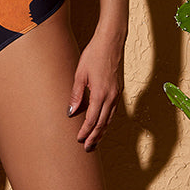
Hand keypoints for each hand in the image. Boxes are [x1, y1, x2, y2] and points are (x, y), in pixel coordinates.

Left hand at [67, 28, 124, 150]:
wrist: (111, 41)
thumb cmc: (94, 54)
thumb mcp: (80, 73)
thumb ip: (76, 94)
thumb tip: (71, 112)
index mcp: (100, 93)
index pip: (92, 119)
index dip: (85, 131)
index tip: (79, 140)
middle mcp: (111, 97)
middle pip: (102, 123)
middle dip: (94, 137)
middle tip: (87, 148)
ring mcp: (116, 94)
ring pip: (109, 118)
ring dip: (102, 130)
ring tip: (94, 140)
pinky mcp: (118, 90)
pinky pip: (113, 110)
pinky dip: (107, 120)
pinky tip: (102, 122)